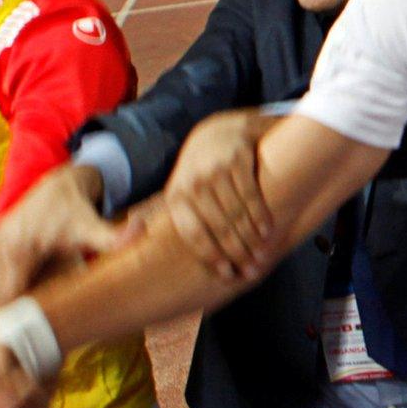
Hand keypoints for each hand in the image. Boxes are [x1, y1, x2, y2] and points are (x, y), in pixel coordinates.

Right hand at [0, 162, 118, 307]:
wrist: (59, 186)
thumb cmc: (77, 213)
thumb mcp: (95, 228)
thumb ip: (116, 238)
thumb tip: (141, 230)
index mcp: (18, 250)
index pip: (7, 300)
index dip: (23, 315)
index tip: (44, 319)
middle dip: (15, 311)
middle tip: (42, 310)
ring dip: (4, 300)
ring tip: (34, 296)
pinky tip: (22, 283)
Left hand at [165, 107, 277, 280]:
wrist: (218, 133)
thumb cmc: (199, 174)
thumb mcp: (178, 191)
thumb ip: (164, 215)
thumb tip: (140, 242)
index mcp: (176, 197)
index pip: (193, 235)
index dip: (211, 257)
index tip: (227, 274)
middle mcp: (194, 183)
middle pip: (219, 227)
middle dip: (236, 252)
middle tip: (250, 270)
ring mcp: (216, 170)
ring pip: (237, 214)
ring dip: (251, 238)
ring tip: (261, 254)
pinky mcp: (238, 159)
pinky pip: (252, 195)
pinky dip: (261, 216)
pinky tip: (267, 231)